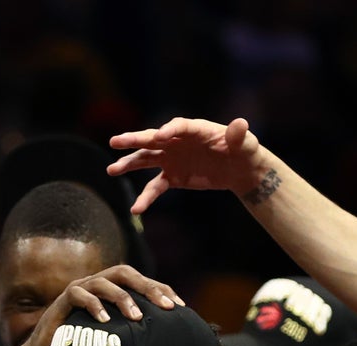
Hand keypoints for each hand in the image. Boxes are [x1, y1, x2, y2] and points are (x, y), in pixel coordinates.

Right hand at [19, 265, 186, 345]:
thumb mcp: (112, 343)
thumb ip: (132, 338)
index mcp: (111, 291)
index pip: (141, 282)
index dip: (161, 289)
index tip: (179, 306)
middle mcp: (96, 285)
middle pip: (126, 273)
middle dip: (148, 287)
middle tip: (165, 306)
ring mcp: (79, 290)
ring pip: (104, 281)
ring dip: (123, 297)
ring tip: (136, 316)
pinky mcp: (62, 301)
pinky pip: (79, 295)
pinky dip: (94, 305)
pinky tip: (105, 320)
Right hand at [108, 117, 272, 213]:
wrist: (240, 169)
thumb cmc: (244, 151)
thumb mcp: (245, 143)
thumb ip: (239, 135)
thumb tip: (241, 125)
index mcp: (194, 129)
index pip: (177, 127)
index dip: (167, 130)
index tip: (157, 137)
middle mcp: (177, 141)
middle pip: (152, 139)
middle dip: (135, 140)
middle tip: (115, 141)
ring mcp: (172, 158)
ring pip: (146, 160)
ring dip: (128, 164)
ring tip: (111, 170)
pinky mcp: (172, 177)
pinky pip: (155, 187)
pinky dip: (145, 197)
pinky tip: (135, 209)